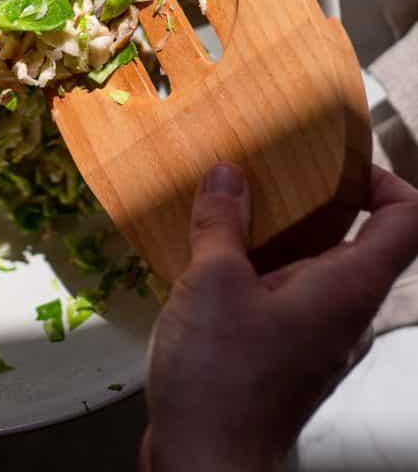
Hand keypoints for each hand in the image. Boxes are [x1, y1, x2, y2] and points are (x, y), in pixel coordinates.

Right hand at [142, 163, 417, 471]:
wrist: (206, 467)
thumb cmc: (221, 381)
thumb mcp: (212, 283)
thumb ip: (221, 223)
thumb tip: (227, 174)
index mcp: (347, 289)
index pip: (407, 222)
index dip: (387, 180)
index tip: (340, 163)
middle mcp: (345, 314)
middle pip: (361, 241)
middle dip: (319, 201)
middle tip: (271, 177)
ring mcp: (319, 341)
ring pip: (320, 272)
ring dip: (285, 238)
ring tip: (236, 214)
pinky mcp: (288, 359)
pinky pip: (291, 299)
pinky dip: (264, 272)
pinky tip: (217, 266)